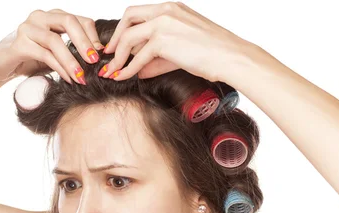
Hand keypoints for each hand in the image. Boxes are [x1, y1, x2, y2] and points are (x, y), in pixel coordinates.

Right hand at [0, 9, 104, 83]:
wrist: (0, 67)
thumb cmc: (30, 60)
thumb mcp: (54, 53)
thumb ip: (71, 50)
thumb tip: (96, 59)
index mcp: (51, 16)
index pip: (78, 19)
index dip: (92, 35)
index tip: (101, 54)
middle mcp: (39, 16)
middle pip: (68, 21)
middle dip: (84, 42)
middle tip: (94, 61)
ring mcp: (28, 28)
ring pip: (56, 41)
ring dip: (71, 60)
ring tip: (81, 77)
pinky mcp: (19, 43)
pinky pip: (44, 55)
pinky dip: (59, 68)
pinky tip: (68, 79)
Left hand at [100, 2, 253, 82]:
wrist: (230, 58)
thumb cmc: (213, 55)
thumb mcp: (180, 53)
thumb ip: (157, 60)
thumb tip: (139, 71)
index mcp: (172, 9)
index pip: (139, 13)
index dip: (124, 29)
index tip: (116, 45)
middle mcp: (166, 11)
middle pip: (128, 17)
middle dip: (115, 37)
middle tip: (108, 55)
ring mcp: (164, 23)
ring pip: (128, 37)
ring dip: (117, 56)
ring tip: (113, 71)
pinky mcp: (163, 40)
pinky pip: (137, 56)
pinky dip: (127, 68)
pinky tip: (123, 77)